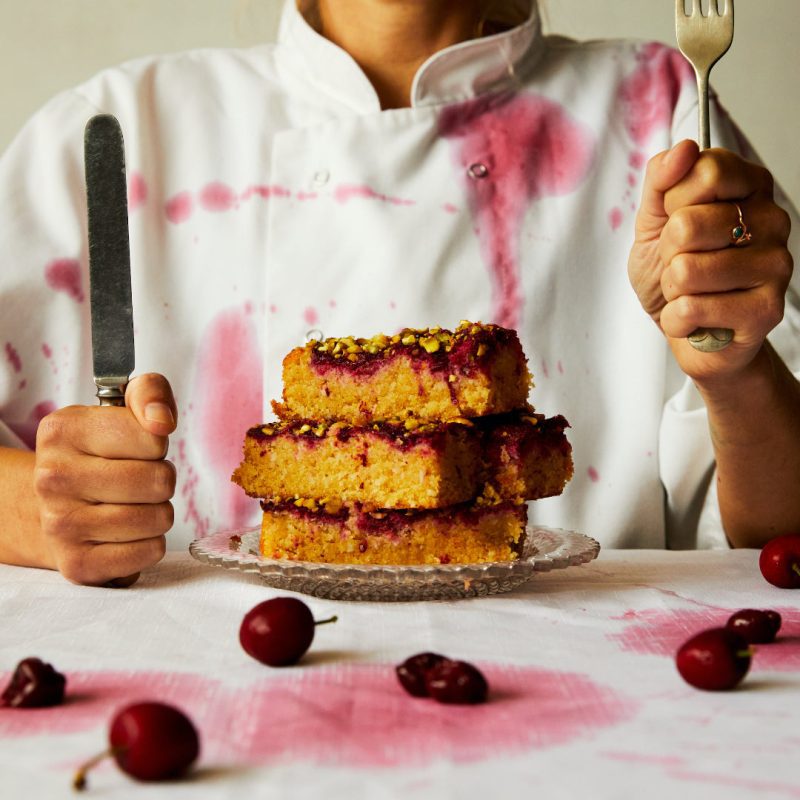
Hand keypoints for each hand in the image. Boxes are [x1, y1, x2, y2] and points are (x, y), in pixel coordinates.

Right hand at [33, 373, 176, 585]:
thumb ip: (150, 393)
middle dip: (161, 479)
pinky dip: (150, 543)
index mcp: (62, 430)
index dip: (156, 444)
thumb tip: (162, 420)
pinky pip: (150, 552)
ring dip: (158, 512)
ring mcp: (61, 524)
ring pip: (159, 518)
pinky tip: (128, 534)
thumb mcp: (121, 409)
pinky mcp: (78, 564)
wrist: (54, 508)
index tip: (137, 447)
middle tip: (139, 480)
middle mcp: (53, 477)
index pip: (153, 438)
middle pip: (159, 481)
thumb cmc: (101, 455)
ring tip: (132, 505)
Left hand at [628, 139, 792, 382]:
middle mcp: (772, 221)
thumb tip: (683, 149)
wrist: (685, 331)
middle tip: (682, 265)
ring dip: (673, 289)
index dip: (673, 204)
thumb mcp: (654, 222)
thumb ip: (661, 181)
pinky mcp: (766, 310)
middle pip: (689, 224)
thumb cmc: (673, 276)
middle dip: (668, 254)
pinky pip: (691, 307)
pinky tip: (695, 319)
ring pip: (687, 270)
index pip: (704, 172)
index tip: (677, 222)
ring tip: (690, 293)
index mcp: (749, 188)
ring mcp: (775, 266)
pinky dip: (677, 319)